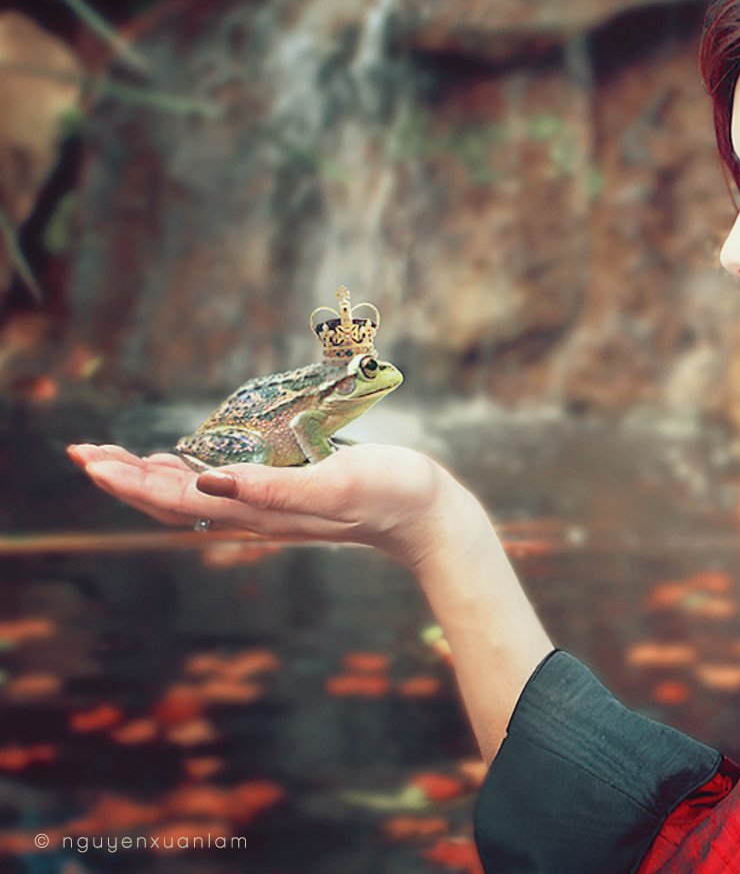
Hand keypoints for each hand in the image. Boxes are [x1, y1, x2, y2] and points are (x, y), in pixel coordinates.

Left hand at [66, 442, 482, 572]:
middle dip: (124, 478)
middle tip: (82, 451)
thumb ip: (279, 488)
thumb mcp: (339, 483)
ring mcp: (270, 507)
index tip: (89, 458)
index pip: (178, 499)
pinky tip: (179, 462)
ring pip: (192, 496)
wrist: (428, 516)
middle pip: (173, 501)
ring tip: (111, 458)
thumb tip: (214, 481)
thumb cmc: (392, 492)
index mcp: (261, 511)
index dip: (129, 481)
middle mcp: (256, 513)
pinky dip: (186, 475)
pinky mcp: (286, 494)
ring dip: (147, 478)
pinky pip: (220, 488)